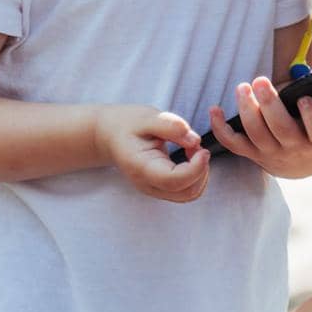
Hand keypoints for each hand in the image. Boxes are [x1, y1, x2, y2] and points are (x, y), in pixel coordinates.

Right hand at [93, 105, 209, 202]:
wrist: (109, 135)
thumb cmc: (127, 124)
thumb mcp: (147, 117)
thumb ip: (171, 126)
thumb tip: (194, 140)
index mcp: (142, 168)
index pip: (175, 181)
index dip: (196, 168)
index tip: (202, 149)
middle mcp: (148, 184)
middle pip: (187, 192)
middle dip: (201, 170)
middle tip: (197, 146)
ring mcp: (154, 189)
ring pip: (190, 194)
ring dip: (200, 173)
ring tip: (193, 149)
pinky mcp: (161, 187)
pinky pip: (186, 189)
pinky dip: (196, 174)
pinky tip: (190, 155)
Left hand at [209, 76, 311, 178]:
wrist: (307, 164)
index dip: (311, 118)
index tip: (305, 99)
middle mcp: (295, 148)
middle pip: (281, 131)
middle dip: (269, 106)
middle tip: (260, 81)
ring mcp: (272, 153)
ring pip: (257, 135)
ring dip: (246, 111)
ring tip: (242, 87)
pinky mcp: (253, 154)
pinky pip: (234, 144)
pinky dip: (221, 129)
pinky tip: (214, 109)